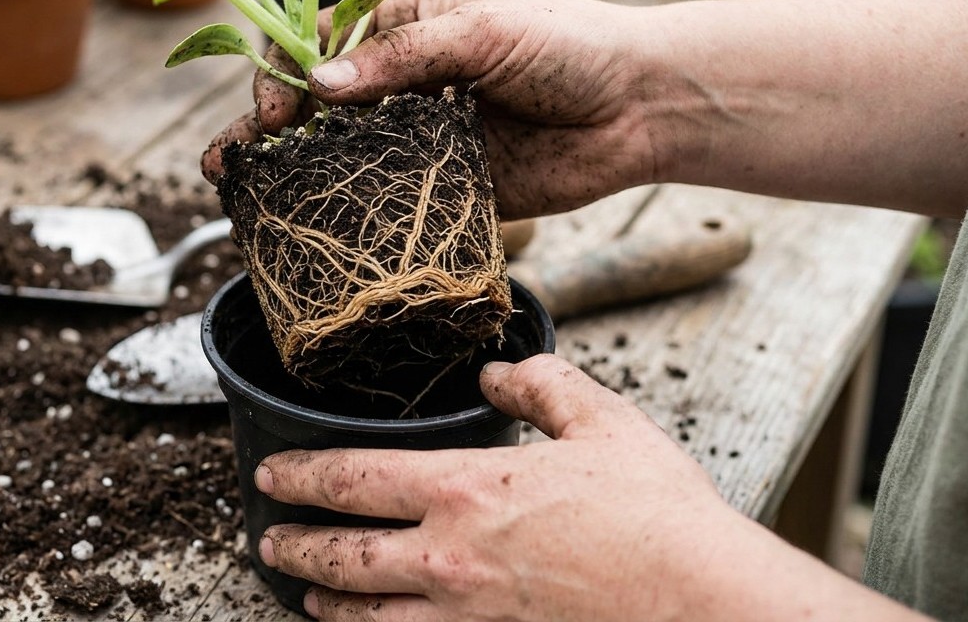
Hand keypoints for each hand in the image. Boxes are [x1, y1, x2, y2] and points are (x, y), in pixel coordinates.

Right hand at [201, 0, 659, 218]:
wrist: (638, 108)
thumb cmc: (567, 46)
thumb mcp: (481, 33)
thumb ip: (401, 58)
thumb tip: (320, 82)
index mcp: (403, 30)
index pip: (319, 45)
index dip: (285, 73)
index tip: (276, 109)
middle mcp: (401, 86)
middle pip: (316, 107)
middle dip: (264, 130)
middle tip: (230, 162)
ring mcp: (418, 140)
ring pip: (341, 158)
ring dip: (290, 176)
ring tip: (240, 194)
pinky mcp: (444, 189)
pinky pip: (387, 203)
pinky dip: (349, 216)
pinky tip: (311, 228)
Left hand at [254, 354, 745, 621]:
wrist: (702, 602)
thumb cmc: (658, 516)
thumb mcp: (602, 422)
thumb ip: (541, 385)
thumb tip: (500, 369)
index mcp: (465, 490)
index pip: (352, 478)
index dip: (300, 474)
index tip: (270, 471)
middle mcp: (450, 559)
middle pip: (342, 557)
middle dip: (293, 548)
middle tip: (266, 542)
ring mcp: (467, 617)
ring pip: (368, 616)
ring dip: (326, 604)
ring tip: (306, 598)